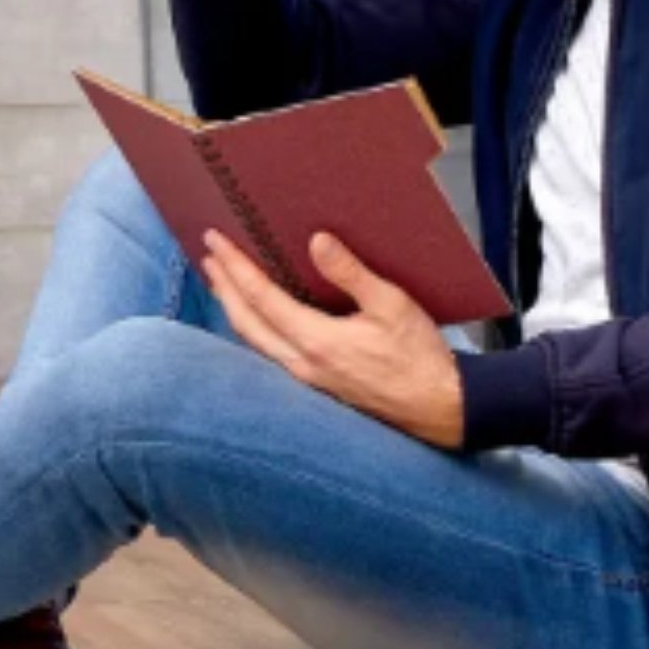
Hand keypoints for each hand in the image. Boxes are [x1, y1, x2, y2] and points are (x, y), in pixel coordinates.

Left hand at [200, 229, 464, 449]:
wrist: (440, 406)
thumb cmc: (420, 357)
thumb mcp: (392, 304)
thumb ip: (350, 273)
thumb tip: (316, 241)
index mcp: (318, 342)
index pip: (261, 298)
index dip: (235, 267)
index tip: (216, 242)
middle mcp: (303, 364)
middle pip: (246, 322)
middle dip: (224, 287)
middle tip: (209, 255)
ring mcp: (308, 379)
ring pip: (255, 341)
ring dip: (235, 308)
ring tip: (224, 282)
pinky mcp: (318, 384)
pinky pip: (272, 352)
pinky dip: (256, 327)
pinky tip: (260, 317)